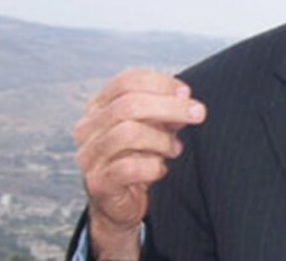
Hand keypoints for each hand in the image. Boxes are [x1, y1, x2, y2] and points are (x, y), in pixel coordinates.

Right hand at [73, 70, 205, 258]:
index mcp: (98, 107)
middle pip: (128, 105)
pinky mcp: (97, 182)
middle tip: (198, 113)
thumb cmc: (137, 158)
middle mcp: (87, 128)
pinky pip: (129, 168)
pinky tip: (160, 169)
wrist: (119, 204)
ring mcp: (89, 156)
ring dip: (161, 139)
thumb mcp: (154, 128)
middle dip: (170, 107)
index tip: (186, 93)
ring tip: (175, 149)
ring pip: (127, 133)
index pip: (126, 81)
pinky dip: (152, 166)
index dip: (160, 83)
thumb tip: (184, 99)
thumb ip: (167, 112)